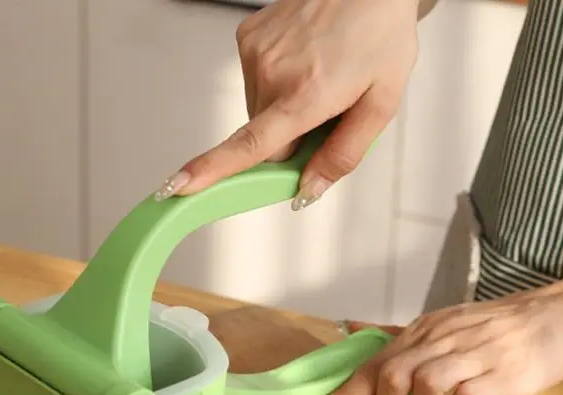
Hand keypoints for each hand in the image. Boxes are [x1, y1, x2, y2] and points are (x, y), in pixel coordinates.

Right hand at [154, 0, 420, 208]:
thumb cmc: (381, 35)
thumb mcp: (381, 105)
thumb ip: (344, 155)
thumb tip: (308, 190)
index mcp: (306, 95)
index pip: (251, 144)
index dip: (215, 169)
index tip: (181, 185)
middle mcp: (272, 73)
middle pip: (265, 142)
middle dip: (291, 142)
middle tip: (327, 115)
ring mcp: (255, 53)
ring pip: (259, 114)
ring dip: (284, 112)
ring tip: (319, 79)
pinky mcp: (247, 37)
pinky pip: (256, 85)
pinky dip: (277, 86)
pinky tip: (304, 62)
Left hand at [305, 286, 562, 394]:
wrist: (562, 316)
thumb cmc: (499, 329)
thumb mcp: (447, 327)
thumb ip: (405, 339)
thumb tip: (357, 336)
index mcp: (424, 330)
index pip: (373, 364)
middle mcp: (443, 338)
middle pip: (392, 375)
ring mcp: (474, 354)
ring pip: (423, 384)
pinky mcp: (503, 373)